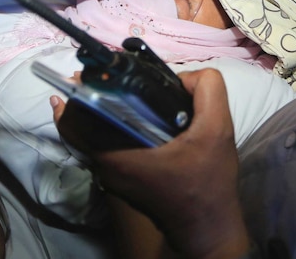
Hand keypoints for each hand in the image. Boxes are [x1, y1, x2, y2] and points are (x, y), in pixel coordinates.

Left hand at [51, 69, 251, 258]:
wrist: (207, 226)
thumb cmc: (208, 183)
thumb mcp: (218, 129)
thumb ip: (207, 90)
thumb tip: (185, 75)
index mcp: (117, 155)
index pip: (77, 119)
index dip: (81, 89)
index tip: (95, 70)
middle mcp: (105, 167)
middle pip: (79, 123)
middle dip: (89, 93)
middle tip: (108, 73)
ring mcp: (110, 175)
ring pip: (90, 134)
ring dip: (100, 108)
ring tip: (119, 86)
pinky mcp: (120, 178)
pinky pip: (104, 144)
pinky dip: (110, 124)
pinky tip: (130, 111)